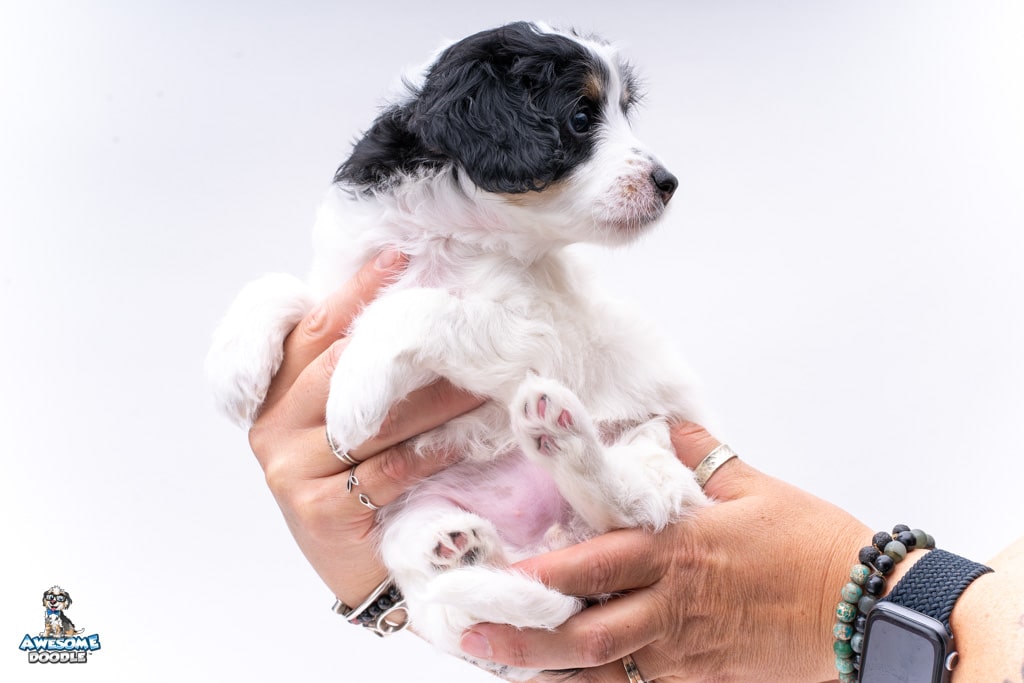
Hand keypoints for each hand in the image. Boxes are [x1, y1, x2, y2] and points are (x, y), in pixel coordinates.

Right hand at [246, 250, 483, 606]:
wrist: (359, 567)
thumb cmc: (358, 482)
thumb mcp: (348, 420)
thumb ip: (355, 370)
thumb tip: (410, 304)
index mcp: (275, 392)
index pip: (312, 328)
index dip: (355, 291)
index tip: (400, 255)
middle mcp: (273, 425)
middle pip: (340, 368)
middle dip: (403, 346)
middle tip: (462, 320)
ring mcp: (289, 468)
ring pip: (369, 419)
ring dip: (432, 398)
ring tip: (479, 378)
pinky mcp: (317, 510)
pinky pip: (386, 469)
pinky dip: (430, 451)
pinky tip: (464, 437)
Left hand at [459, 422, 871, 682]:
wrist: (869, 610)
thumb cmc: (813, 544)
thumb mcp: (755, 486)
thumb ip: (699, 455)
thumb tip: (665, 423)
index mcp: (678, 550)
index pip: (594, 565)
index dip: (539, 576)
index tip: (495, 577)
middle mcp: (672, 605)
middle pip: (585, 633)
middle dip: (524, 639)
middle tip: (473, 635)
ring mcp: (686, 651)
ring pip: (604, 672)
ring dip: (549, 671)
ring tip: (501, 667)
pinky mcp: (704, 680)